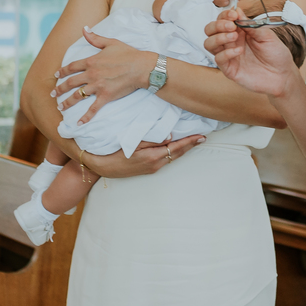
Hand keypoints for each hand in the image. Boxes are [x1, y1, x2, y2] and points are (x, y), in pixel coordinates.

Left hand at [54, 28, 155, 122]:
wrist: (141, 67)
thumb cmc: (128, 53)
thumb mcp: (110, 42)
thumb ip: (95, 38)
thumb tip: (84, 29)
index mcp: (91, 61)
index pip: (72, 67)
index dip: (63, 71)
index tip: (56, 74)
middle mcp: (91, 74)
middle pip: (70, 82)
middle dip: (60, 89)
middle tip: (53, 94)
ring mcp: (98, 86)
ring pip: (78, 95)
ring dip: (67, 102)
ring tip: (60, 107)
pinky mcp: (106, 96)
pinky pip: (93, 108)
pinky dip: (85, 117)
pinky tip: (78, 124)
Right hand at [82, 135, 205, 178]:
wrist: (103, 166)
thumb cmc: (116, 152)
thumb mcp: (134, 142)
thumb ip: (152, 139)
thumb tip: (170, 136)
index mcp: (153, 157)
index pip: (176, 147)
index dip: (189, 141)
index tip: (201, 136)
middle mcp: (155, 164)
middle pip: (178, 153)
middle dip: (190, 145)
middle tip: (202, 138)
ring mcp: (152, 168)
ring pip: (172, 157)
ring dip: (183, 149)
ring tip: (192, 141)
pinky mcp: (148, 169)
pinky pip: (165, 159)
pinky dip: (173, 152)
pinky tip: (175, 147)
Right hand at [204, 8, 298, 98]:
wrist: (283, 75)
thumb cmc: (276, 54)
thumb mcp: (267, 36)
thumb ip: (251, 25)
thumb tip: (238, 10)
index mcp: (240, 31)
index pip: (223, 19)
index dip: (225, 15)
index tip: (234, 14)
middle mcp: (231, 42)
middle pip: (210, 30)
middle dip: (218, 25)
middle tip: (231, 26)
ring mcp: (228, 55)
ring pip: (209, 44)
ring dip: (218, 37)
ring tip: (234, 36)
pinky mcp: (229, 69)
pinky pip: (218, 59)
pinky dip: (226, 53)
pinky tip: (239, 51)